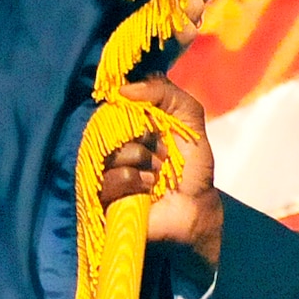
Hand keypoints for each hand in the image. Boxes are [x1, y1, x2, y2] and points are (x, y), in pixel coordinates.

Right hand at [100, 76, 221, 268]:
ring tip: (157, 174)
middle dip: (144, 136)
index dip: (127, 101)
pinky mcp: (102, 195)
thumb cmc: (192, 168)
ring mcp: (106, 170)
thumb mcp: (190, 119)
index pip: (114, 101)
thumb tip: (124, 89)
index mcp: (130, 125)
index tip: (141, 107)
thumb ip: (167, 93)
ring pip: (114, 152)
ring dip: (143, 161)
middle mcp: (115, 144)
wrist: (196, 209)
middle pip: (111, 124)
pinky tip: (148, 189)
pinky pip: (112, 177)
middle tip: (160, 150)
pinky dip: (135, 181)